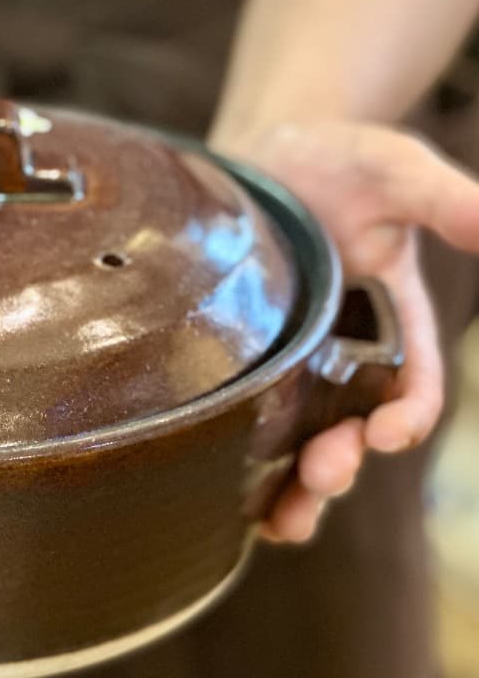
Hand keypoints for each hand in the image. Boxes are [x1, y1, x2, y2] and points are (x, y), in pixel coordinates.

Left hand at [217, 122, 478, 542]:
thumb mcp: (394, 174)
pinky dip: (245, 474)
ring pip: (301, 446)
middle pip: (352, 431)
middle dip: (343, 461)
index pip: (414, 388)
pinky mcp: (242, 368)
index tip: (389, 431)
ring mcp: (290, 367)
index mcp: (391, 324)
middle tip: (325, 475)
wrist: (261, 155)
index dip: (406, 416)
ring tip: (283, 522)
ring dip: (298, 491)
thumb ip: (445, 203)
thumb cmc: (337, 160)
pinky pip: (247, 430)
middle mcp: (343, 357)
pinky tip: (233, 505)